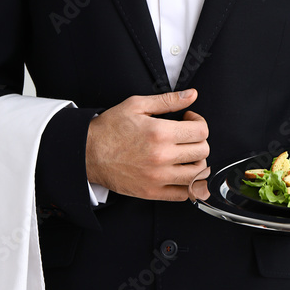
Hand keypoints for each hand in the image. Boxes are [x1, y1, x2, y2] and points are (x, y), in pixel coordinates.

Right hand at [85, 89, 209, 200]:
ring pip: (197, 174)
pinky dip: (189, 185)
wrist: (87, 153)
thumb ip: (167, 100)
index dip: (199, 122)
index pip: (201, 131)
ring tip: (186, 155)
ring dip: (197, 162)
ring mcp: (158, 177)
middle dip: (199, 140)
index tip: (188, 120)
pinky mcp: (152, 192)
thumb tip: (192, 95)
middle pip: (203, 151)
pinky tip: (181, 173)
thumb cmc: (110, 128)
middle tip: (186, 137)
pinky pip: (184, 194)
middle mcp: (162, 156)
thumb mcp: (137, 105)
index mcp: (160, 132)